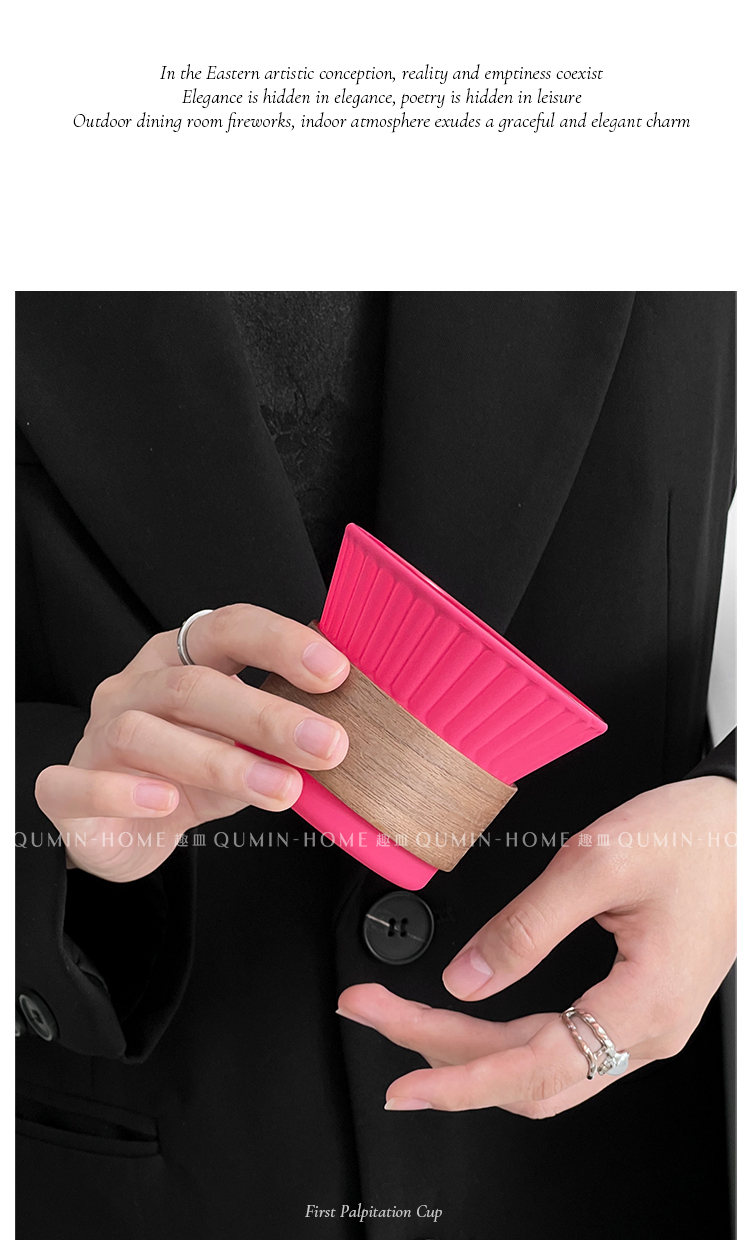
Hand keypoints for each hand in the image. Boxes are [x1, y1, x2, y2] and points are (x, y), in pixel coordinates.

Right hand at [34, 605, 349, 881]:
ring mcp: (95, 737)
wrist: (116, 829)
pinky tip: (166, 803)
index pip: (227, 629)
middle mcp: (134, 689)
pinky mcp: (65, 790)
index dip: (279, 643)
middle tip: (328, 745)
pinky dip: (122, 791)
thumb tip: (349, 731)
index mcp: (178, 660)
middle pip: (193, 685)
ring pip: (144, 733)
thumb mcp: (240, 750)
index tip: (335, 671)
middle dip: (267, 715)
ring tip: (281, 790)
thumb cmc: (184, 775)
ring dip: (220, 762)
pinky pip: (77, 784)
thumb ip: (279, 738)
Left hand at [338, 775, 735, 1115]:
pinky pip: (562, 1043)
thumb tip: (465, 979)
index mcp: (644, 1007)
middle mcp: (647, 1033)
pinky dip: (504, 1037)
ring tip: (405, 1014)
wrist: (744, 822)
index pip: (532, 1068)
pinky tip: (467, 1017)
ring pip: (542, 1065)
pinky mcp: (637, 1005)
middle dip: (442, 1050)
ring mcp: (645, 1024)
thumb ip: (524, 927)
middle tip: (376, 1012)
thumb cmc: (693, 835)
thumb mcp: (596, 864)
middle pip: (527, 1075)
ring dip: (470, 1048)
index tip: (402, 1082)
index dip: (457, 1078)